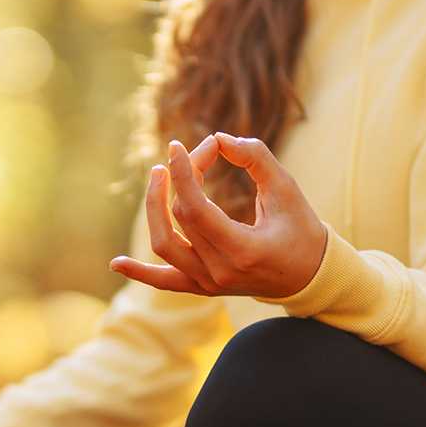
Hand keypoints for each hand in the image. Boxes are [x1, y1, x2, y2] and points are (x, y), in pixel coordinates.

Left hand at [109, 132, 327, 298]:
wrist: (309, 276)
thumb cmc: (301, 230)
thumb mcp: (287, 190)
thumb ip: (256, 159)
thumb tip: (219, 139)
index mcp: (243, 250)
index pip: (195, 209)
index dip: (184, 173)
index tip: (179, 145)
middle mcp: (220, 272)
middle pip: (181, 217)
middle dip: (182, 177)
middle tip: (188, 152)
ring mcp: (208, 283)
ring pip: (164, 247)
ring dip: (154, 210)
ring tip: (157, 175)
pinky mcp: (203, 287)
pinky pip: (164, 282)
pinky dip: (140, 273)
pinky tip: (116, 263)